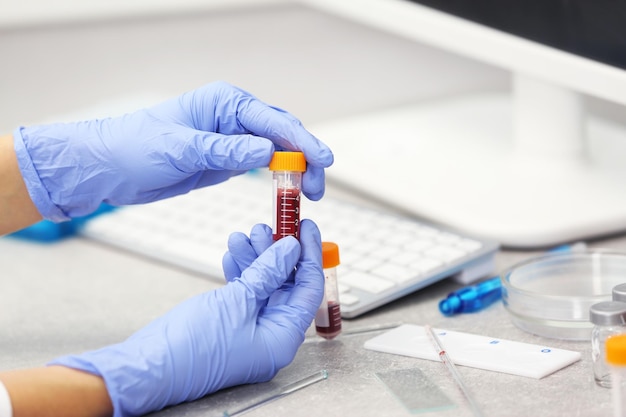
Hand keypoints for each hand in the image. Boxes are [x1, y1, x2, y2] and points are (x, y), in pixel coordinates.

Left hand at [13, 81, 332, 220]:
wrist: (110, 167)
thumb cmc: (135, 147)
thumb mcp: (180, 149)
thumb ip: (225, 151)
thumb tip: (268, 152)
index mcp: (225, 103)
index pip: (274, 121)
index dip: (302, 142)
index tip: (323, 161)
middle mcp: (233, 118)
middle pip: (284, 135)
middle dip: (305, 159)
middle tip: (317, 189)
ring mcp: (232, 140)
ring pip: (278, 152)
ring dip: (296, 171)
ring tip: (311, 194)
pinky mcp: (227, 160)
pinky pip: (262, 166)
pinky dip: (279, 179)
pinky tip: (289, 192)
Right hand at [49, 220, 323, 416]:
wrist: (148, 366)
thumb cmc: (193, 346)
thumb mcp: (238, 300)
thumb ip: (268, 272)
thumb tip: (292, 249)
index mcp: (282, 338)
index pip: (307, 290)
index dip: (309, 256)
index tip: (307, 228)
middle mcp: (270, 336)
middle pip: (285, 285)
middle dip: (277, 253)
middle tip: (271, 225)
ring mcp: (249, 330)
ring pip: (262, 285)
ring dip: (256, 257)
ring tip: (246, 233)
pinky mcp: (229, 324)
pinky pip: (243, 293)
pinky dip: (240, 271)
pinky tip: (232, 252)